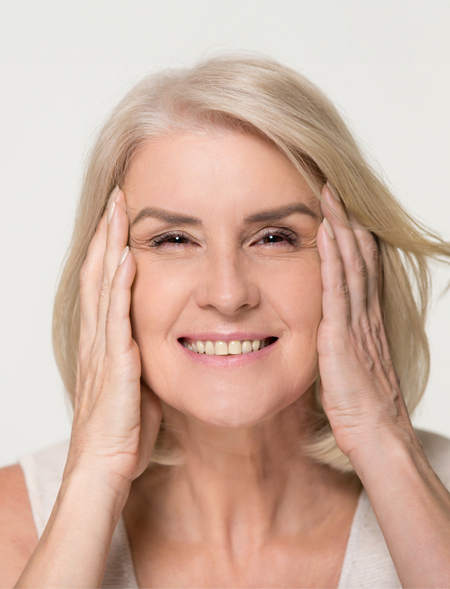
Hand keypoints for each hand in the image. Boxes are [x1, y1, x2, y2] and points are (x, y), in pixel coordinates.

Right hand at [64, 187, 161, 492]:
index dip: (109, 249)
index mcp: (105, 341)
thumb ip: (142, 353)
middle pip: (97, 275)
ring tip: (118, 213)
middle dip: (107, 235)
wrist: (106, 466)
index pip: (103, 284)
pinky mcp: (115, 367)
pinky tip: (125, 261)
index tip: (121, 219)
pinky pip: (116, 320)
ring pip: (102, 288)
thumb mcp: (136, 382)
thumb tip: (159, 337)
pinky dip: (118, 288)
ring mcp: (103, 350)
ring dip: (110, 248)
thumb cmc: (123, 429)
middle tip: (118, 199)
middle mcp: (98, 338)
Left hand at [316, 183, 415, 464]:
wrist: (376, 435)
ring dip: (341, 229)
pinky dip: (333, 259)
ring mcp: (357, 324)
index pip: (363, 270)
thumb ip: (343, 344)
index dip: (353, 239)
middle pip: (360, 259)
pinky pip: (338, 289)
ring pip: (351, 265)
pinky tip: (326, 235)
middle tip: (335, 191)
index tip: (341, 212)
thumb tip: (329, 332)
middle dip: (347, 222)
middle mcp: (366, 316)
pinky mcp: (343, 337)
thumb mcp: (352, 367)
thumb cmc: (362, 408)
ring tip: (330, 198)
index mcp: (367, 322)